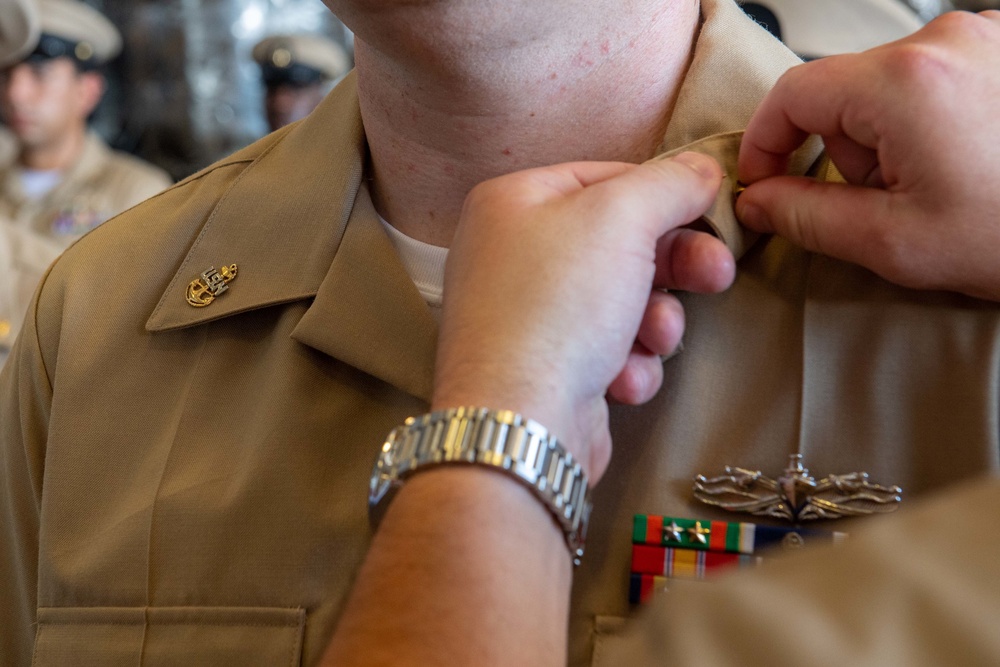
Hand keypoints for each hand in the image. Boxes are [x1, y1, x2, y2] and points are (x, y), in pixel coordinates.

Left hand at [433, 154, 734, 482]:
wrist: (522, 423)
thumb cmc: (561, 304)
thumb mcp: (620, 219)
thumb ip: (668, 184)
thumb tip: (703, 168)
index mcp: (513, 202)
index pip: (605, 178)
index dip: (664, 194)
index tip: (713, 212)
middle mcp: (512, 254)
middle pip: (618, 242)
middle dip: (674, 264)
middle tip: (718, 276)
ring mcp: (528, 315)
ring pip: (622, 300)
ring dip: (654, 322)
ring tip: (654, 340)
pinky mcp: (548, 369)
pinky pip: (606, 350)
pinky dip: (626, 363)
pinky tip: (620, 381)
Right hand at [737, 11, 999, 300]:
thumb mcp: (894, 241)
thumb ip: (806, 216)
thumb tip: (757, 200)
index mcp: (903, 82)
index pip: (792, 94)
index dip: (764, 142)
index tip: (763, 182)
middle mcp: (943, 41)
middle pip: (844, 92)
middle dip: (846, 152)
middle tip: (888, 204)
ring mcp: (984, 38)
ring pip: (890, 87)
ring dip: (892, 140)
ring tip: (941, 186)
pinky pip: (936, 78)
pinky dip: (931, 122)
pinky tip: (966, 163)